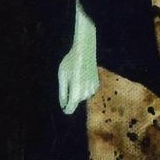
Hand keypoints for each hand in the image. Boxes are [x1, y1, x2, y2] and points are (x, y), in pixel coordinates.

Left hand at [58, 0, 99, 114]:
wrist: (85, 50)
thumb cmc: (70, 63)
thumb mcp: (62, 78)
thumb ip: (63, 93)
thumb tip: (63, 105)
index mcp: (76, 92)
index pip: (70, 109)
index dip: (65, 109)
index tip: (63, 106)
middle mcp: (86, 92)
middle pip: (75, 102)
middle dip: (71, 96)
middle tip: (69, 81)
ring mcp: (93, 88)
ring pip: (82, 97)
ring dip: (77, 91)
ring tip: (76, 77)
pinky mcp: (97, 84)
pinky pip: (87, 91)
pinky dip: (83, 87)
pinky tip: (82, 77)